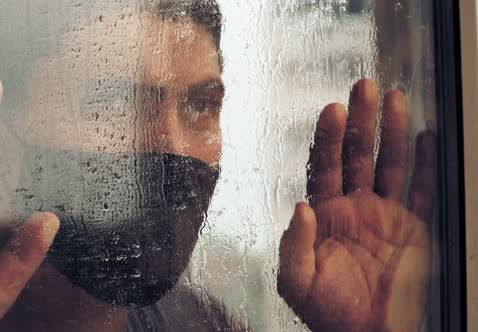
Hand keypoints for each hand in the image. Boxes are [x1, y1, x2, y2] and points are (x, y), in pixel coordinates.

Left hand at [277, 80, 435, 331]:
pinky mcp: (414, 228)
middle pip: (357, 154)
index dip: (327, 138)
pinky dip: (426, 164)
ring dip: (392, 131)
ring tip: (395, 96)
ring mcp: (385, 215)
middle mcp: (354, 207)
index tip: (332, 109)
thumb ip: (294, 244)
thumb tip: (300, 206)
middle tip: (363, 85)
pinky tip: (426, 136)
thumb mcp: (297, 281)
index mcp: (324, 214)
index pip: (324, 165)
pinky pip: (422, 190)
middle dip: (360, 121)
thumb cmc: (327, 311)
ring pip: (390, 164)